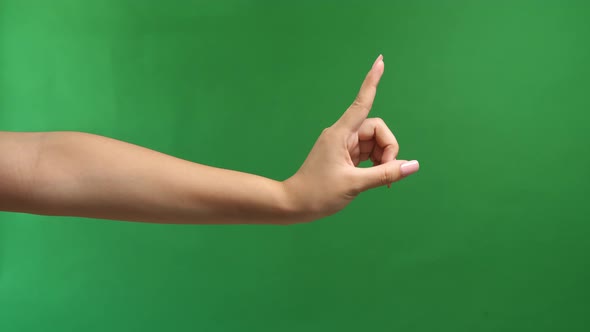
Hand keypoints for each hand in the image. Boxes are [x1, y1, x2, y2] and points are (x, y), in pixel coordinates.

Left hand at [283, 55, 418, 221]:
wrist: (294, 205)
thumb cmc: (318, 193)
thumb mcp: (355, 184)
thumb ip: (386, 173)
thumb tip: (413, 165)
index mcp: (340, 134)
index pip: (362, 102)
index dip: (372, 81)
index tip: (380, 61)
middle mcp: (342, 135)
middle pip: (377, 130)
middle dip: (389, 149)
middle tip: (388, 174)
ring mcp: (343, 146)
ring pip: (374, 143)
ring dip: (384, 159)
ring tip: (383, 181)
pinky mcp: (344, 156)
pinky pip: (368, 153)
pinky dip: (377, 164)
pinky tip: (378, 178)